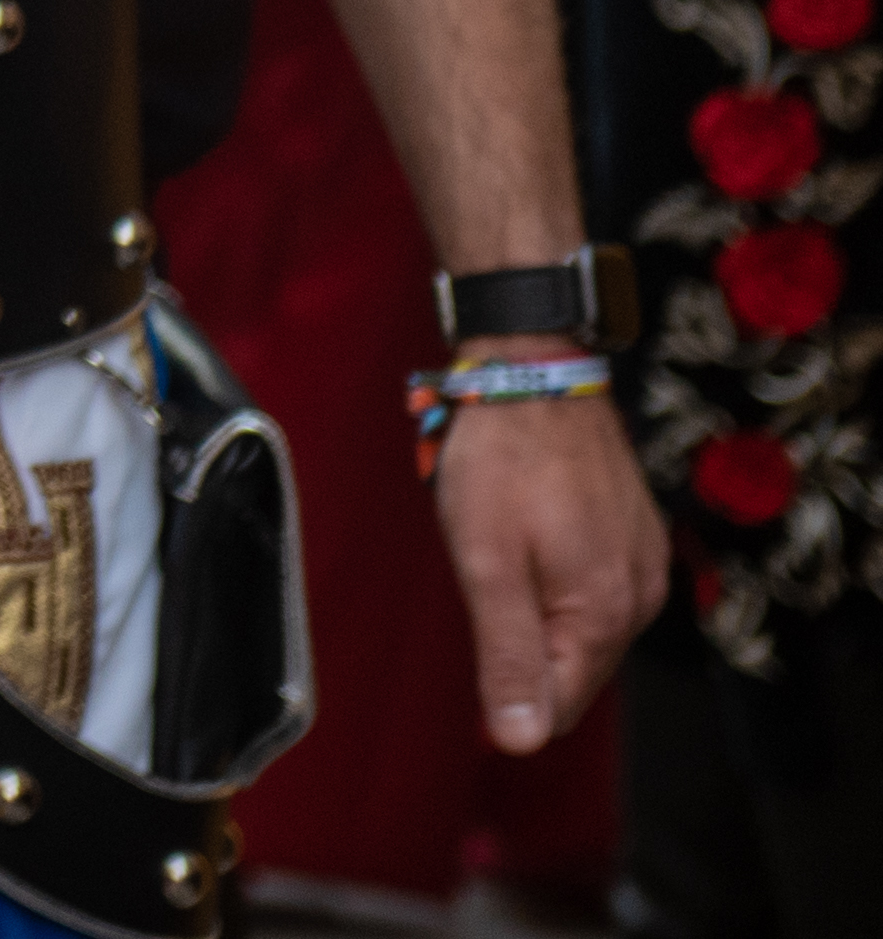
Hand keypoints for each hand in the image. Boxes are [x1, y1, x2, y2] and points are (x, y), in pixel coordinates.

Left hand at [434, 383, 665, 750]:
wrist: (535, 371)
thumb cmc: (501, 461)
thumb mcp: (487, 562)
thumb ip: (507, 654)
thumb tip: (521, 742)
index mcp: (605, 614)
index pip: (559, 703)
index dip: (506, 692)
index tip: (470, 632)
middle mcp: (639, 599)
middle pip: (574, 668)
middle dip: (522, 645)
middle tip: (482, 573)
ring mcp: (643, 565)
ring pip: (583, 628)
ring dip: (537, 610)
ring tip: (503, 548)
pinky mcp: (636, 538)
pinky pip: (594, 589)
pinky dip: (557, 581)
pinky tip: (528, 540)